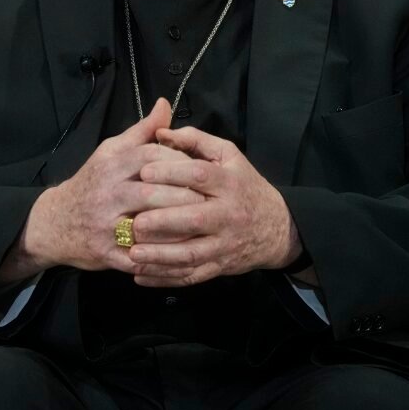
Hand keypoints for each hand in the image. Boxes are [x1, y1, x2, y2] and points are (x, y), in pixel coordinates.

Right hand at [1, 99, 205, 281]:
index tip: (200, 168)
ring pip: (149, 224)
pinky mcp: (107, 252)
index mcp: (110, 165)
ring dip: (180, 225)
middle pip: (153, 192)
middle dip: (186, 195)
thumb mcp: (110, 152)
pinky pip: (142, 254)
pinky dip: (164, 254)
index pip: (151, 157)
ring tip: (202, 223)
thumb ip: (141, 132)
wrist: (54, 223)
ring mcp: (105, 225)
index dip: (180, 161)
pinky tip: (183, 250)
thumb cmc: (91, 184)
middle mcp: (106, 193)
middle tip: (211, 199)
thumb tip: (165, 105)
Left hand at [126, 125, 302, 286]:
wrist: (276, 228)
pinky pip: (190, 276)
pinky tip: (140, 275)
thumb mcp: (228, 156)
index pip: (200, 176)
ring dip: (160, 256)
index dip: (171, 173)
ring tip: (132, 253)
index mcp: (229, 183)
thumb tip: (161, 131)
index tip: (143, 173)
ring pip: (191, 254)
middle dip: (163, 221)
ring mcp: (224, 245)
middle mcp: (228, 215)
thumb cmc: (243, 185)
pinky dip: (164, 278)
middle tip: (134, 221)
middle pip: (195, 219)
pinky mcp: (218, 267)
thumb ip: (195, 140)